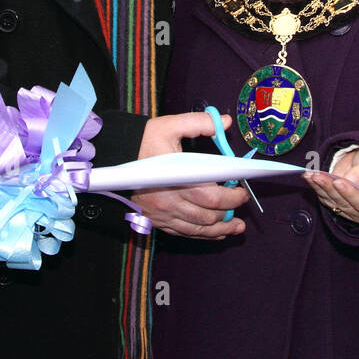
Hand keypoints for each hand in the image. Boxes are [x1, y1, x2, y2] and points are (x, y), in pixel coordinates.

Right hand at [134, 111, 247, 238]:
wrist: (115, 158)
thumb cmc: (145, 141)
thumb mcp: (170, 125)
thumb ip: (199, 122)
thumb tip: (224, 122)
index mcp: (176, 178)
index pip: (211, 196)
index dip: (232, 197)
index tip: (243, 191)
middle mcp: (169, 201)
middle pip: (208, 215)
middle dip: (231, 212)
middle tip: (243, 203)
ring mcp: (163, 214)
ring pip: (198, 229)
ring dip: (221, 230)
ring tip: (237, 227)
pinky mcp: (157, 221)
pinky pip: (184, 233)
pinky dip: (203, 235)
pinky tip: (216, 233)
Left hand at [306, 147, 358, 225]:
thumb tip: (351, 180)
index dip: (351, 194)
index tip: (339, 182)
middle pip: (346, 204)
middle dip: (330, 188)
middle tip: (318, 175)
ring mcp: (351, 213)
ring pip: (333, 203)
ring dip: (320, 188)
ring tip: (310, 175)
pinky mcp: (339, 208)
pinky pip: (326, 200)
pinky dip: (317, 188)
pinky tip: (309, 177)